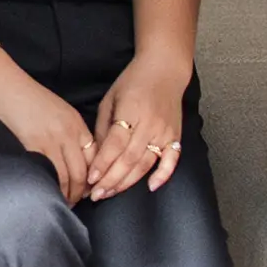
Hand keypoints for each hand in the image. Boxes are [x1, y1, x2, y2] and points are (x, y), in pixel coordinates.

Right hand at [0, 58, 93, 199]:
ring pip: (68, 178)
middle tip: (74, 203)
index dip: (91, 178)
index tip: (86, 190)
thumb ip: (69, 132)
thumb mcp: (57, 111)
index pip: (94, 158)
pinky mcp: (34, 146)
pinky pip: (48, 174)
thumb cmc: (26, 97)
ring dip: (66, 195)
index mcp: (76, 124)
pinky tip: (47, 194)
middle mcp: (69, 133)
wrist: (3, 85)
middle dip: (80, 193)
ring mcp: (52, 140)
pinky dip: (50, 188)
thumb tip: (73, 159)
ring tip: (60, 203)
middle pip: (83, 172)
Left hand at [87, 55, 188, 200]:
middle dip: (111, 180)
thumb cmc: (132, 82)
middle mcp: (149, 125)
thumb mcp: (110, 99)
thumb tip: (96, 156)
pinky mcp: (175, 136)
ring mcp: (164, 132)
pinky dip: (163, 175)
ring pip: (145, 164)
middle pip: (128, 159)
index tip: (91, 179)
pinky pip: (172, 160)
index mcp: (130, 112)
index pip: (115, 145)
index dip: (102, 164)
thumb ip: (104, 127)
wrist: (164, 70)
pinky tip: (151, 187)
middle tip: (96, 195)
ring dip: (127, 182)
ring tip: (110, 194)